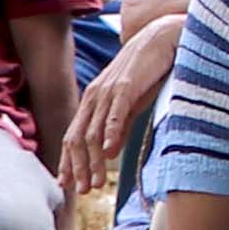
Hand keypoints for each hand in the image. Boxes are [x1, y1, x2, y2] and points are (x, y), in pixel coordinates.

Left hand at [59, 16, 179, 200]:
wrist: (160, 38)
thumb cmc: (147, 71)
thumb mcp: (130, 103)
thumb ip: (118, 126)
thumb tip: (108, 152)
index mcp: (93, 102)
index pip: (73, 136)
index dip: (69, 162)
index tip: (68, 185)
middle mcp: (94, 97)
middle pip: (77, 138)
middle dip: (78, 167)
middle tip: (83, 191)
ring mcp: (107, 92)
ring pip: (93, 132)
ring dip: (93, 160)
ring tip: (97, 182)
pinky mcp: (125, 86)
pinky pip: (114, 113)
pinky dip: (110, 133)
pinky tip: (109, 153)